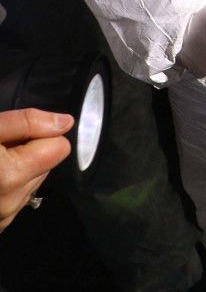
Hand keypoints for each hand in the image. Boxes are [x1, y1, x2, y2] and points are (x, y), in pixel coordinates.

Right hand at [0, 109, 72, 230]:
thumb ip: (27, 122)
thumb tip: (66, 122)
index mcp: (11, 174)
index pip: (60, 147)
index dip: (40, 135)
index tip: (18, 135)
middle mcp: (11, 201)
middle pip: (48, 165)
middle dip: (29, 153)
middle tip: (2, 150)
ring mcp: (4, 217)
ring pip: (34, 182)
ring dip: (19, 171)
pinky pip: (18, 199)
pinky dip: (8, 188)